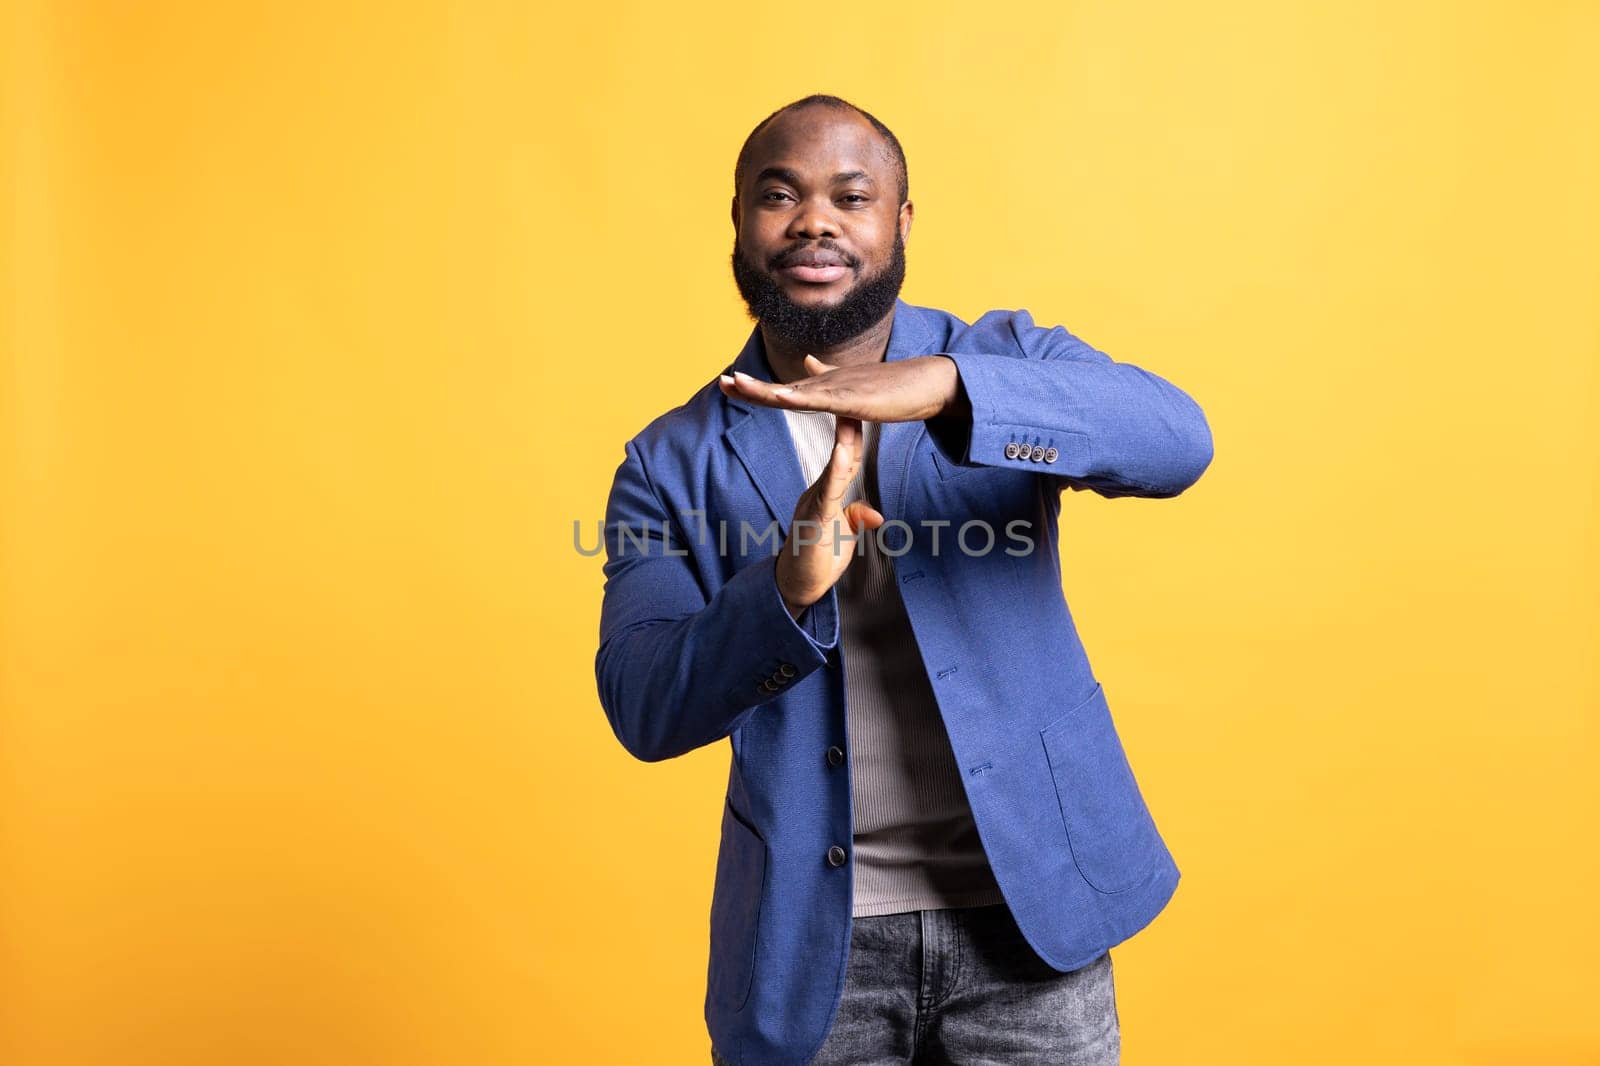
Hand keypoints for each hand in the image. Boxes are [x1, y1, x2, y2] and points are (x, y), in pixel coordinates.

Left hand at [718, 354, 967, 422]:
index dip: (755, 388)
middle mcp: (828, 384)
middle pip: (781, 388)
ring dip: (765, 389)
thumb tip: (808, 361)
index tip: (729, 384)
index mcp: (826, 386)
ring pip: (795, 392)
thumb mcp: (853, 386)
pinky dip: (799, 397)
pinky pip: (822, 399)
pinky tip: (780, 396)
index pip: (783, 389)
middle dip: (750, 386)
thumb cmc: (893, 387)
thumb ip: (828, 376)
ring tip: (738, 384)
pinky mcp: (855, 399)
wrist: (925, 384)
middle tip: (722, 382)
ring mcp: (840, 389)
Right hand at [765, 360, 885, 616]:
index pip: (847, 458)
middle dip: (847, 424)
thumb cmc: (819, 560)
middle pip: (840, 454)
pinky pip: (828, 493)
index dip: (855, 433)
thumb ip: (855, 520)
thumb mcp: (843, 536)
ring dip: (841, 441)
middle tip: (856, 393)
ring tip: (851, 415)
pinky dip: (836, 472)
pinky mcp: (815, 520)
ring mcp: (815, 505)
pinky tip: (844, 455)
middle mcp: (820, 493)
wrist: (796, 586)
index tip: (864, 406)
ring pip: (832, 468)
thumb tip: (874, 514)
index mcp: (828, 494)